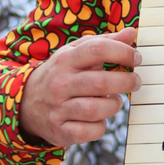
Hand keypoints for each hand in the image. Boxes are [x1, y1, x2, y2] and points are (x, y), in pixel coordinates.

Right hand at [19, 27, 140, 146]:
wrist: (27, 103)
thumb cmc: (62, 74)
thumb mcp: (76, 54)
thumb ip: (104, 43)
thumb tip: (131, 33)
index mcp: (65, 60)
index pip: (97, 49)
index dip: (122, 52)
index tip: (136, 58)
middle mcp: (60, 84)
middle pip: (100, 83)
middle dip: (126, 82)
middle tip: (136, 82)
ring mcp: (58, 108)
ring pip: (96, 109)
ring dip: (114, 105)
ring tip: (116, 100)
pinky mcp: (60, 130)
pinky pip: (89, 131)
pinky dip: (100, 127)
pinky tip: (100, 118)